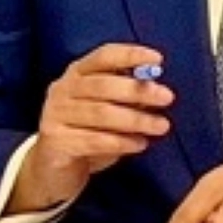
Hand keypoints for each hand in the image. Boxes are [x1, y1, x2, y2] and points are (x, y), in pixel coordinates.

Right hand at [11, 43, 171, 213]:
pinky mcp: (55, 141)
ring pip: (101, 113)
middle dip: (139, 90)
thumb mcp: (111, 109)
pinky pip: (94, 140)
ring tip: (161, 126)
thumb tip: (156, 89)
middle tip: (168, 97)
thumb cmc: (90, 130)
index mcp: (78, 73)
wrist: (54, 167)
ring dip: (136, 119)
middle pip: (103, 85)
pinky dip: (122, 141)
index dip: (130, 55)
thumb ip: (130, 97)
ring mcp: (55, 114)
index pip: (103, 56)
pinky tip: (140, 144)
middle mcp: (63, 89)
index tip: (158, 59)